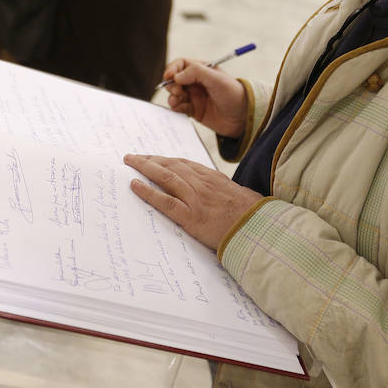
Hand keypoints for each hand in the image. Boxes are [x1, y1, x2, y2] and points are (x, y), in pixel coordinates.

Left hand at [124, 154, 262, 249]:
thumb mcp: (240, 195)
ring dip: (144, 167)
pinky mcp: (191, 216)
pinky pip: (165, 201)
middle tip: (133, 157)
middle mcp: (202, 184)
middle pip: (171, 165)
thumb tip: (222, 189)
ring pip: (165, 176)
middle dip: (150, 159)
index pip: (184, 163)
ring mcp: (195, 199)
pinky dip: (147, 192)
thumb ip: (225, 190)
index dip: (165, 159)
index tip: (153, 158)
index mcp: (213, 178)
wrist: (258, 230)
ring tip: (129, 163)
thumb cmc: (252, 215)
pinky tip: (134, 185)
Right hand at [163, 59, 247, 138]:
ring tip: (177, 101)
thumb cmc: (234, 94)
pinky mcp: (194, 111)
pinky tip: (180, 109)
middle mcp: (196, 82)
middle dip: (171, 84)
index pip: (181, 65)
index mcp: (202, 70)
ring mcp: (194, 96)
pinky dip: (176, 107)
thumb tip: (176, 76)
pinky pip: (179, 107)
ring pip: (175, 94)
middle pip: (174, 80)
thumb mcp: (217, 79)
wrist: (244, 117)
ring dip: (172, 97)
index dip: (172, 69)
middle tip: (177, 91)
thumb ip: (196, 73)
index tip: (169, 76)